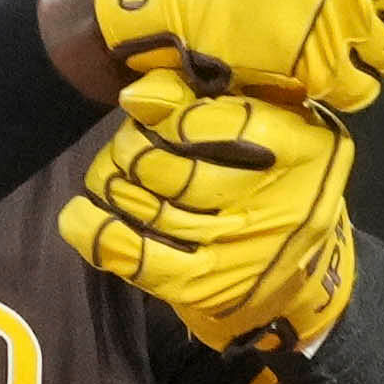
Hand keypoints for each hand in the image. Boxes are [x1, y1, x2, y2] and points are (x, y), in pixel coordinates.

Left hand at [61, 76, 365, 359]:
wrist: (294, 274)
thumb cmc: (270, 179)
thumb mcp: (259, 126)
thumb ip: (205, 100)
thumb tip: (136, 96)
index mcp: (304, 145)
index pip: (219, 121)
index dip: (168, 114)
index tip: (145, 109)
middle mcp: (283, 201)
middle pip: (175, 166)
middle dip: (134, 151)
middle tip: (128, 147)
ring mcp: (246, 249)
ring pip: (152, 207)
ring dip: (114, 186)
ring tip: (109, 176)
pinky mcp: (211, 286)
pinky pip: (141, 258)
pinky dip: (99, 233)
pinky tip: (79, 216)